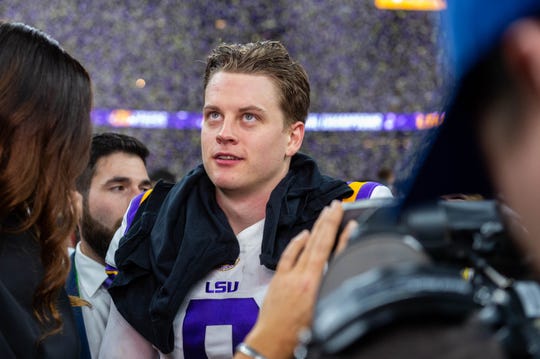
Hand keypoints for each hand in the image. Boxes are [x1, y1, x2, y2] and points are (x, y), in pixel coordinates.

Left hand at [237, 200, 357, 358]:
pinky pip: (289, 255)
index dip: (345, 236)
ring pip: (307, 245)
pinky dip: (297, 242)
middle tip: (337, 205)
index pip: (335, 254)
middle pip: (321, 243)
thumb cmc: (299, 336)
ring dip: (317, 226)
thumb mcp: (324, 313)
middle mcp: (304, 277)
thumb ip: (332, 290)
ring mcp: (290, 276)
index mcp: (318, 286)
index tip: (352, 222)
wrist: (272, 344)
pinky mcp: (279, 279)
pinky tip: (304, 232)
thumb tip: (341, 271)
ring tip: (326, 212)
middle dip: (330, 222)